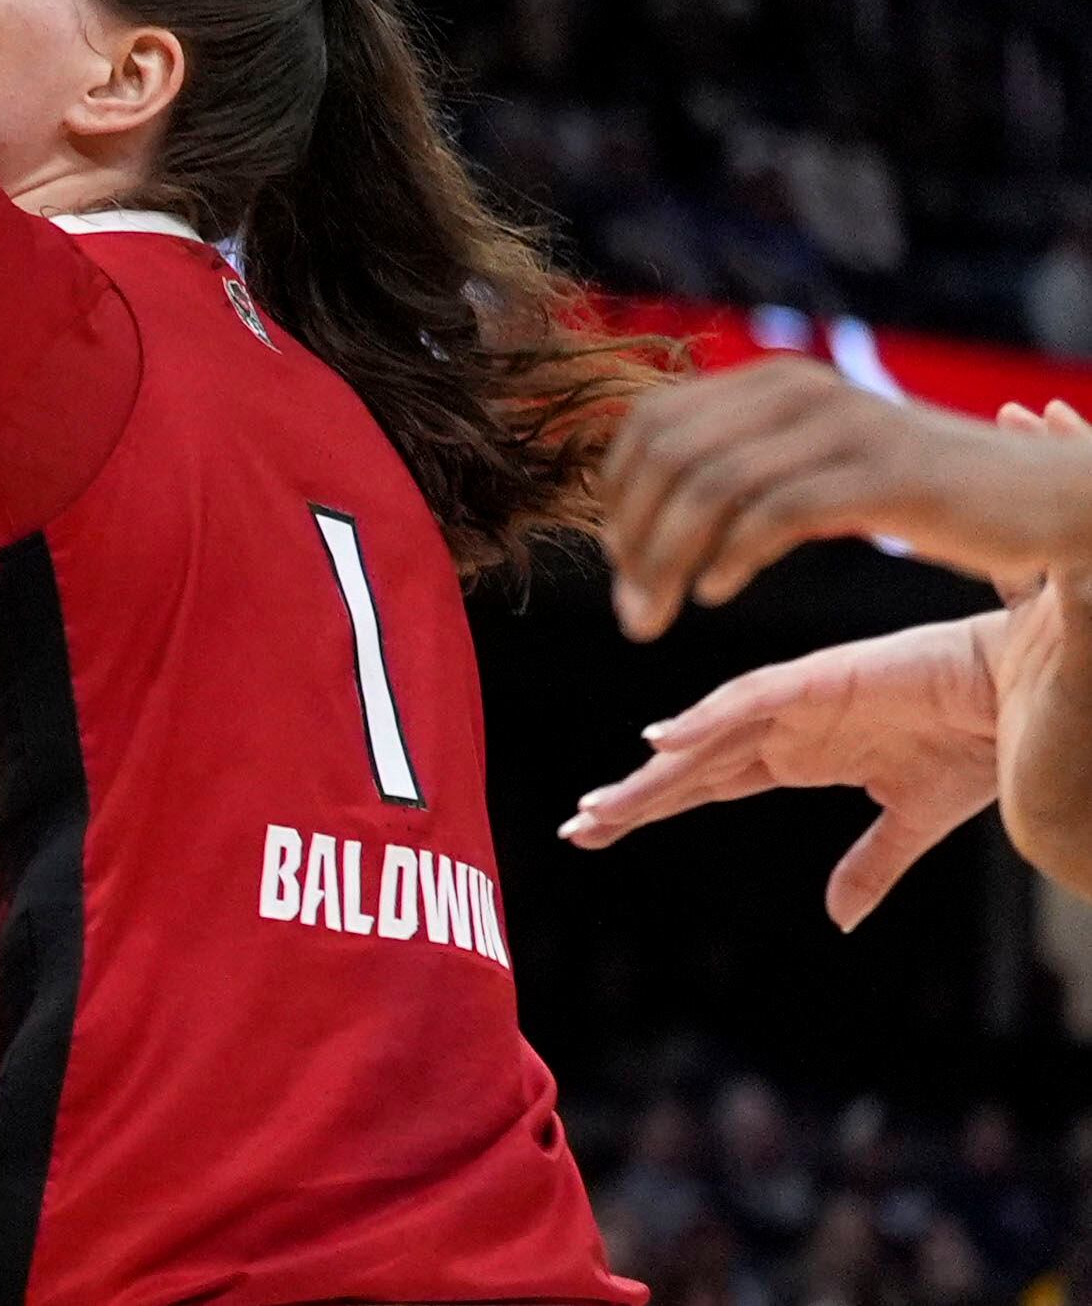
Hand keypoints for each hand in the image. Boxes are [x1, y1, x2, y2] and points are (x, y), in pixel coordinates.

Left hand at [560, 612, 1003, 928]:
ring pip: (705, 738)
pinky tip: (664, 740)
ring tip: (603, 805)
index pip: (704, 786)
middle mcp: (781, 729)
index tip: (596, 831)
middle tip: (576, 826)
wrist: (1021, 693)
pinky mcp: (821, 679)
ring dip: (655, 772)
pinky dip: (706, 718)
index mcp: (795, 757)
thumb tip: (837, 919)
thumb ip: (869, 866)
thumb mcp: (912, 822)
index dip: (652, 807)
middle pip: (689, 768)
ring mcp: (796, 701)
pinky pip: (751, 698)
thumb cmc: (972, 740)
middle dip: (634, 798)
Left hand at [598, 359, 1091, 634]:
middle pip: (670, 454)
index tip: (616, 554)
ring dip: (668, 559)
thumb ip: (743, 469)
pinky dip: (732, 556)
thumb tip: (642, 519)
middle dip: (633, 536)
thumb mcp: (816, 463)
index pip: (652, 420)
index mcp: (773, 379)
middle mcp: (799, 389)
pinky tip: (716, 592)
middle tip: (629, 606)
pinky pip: (779, 511)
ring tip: (655, 613)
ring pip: (714, 485)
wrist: (1039, 495)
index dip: (617, 490)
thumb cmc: (918, 491)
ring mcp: (843, 427)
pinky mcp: (884, 475)